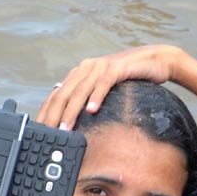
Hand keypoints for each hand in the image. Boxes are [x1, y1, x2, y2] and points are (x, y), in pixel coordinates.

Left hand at [37, 44, 185, 130]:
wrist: (157, 60)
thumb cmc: (129, 78)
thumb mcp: (102, 89)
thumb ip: (86, 99)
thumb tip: (70, 120)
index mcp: (79, 74)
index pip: (56, 95)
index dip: (46, 113)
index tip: (39, 131)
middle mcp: (86, 68)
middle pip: (64, 94)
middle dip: (54, 116)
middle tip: (49, 134)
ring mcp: (101, 66)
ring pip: (80, 91)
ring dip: (72, 111)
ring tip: (65, 128)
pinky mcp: (117, 67)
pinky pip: (103, 83)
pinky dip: (96, 97)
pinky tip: (91, 110)